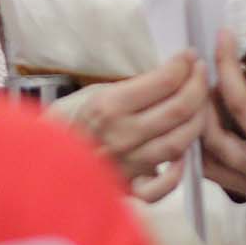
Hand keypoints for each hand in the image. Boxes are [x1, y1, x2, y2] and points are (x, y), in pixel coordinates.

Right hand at [51, 53, 211, 200]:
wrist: (43, 157)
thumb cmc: (70, 118)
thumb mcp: (95, 91)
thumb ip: (132, 86)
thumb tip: (172, 74)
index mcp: (109, 106)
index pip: (163, 82)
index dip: (184, 65)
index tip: (191, 55)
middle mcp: (122, 136)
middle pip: (179, 110)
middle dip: (199, 86)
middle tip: (202, 73)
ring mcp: (128, 165)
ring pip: (180, 143)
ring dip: (198, 121)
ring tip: (201, 105)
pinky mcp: (129, 189)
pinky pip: (161, 188)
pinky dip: (178, 172)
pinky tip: (184, 155)